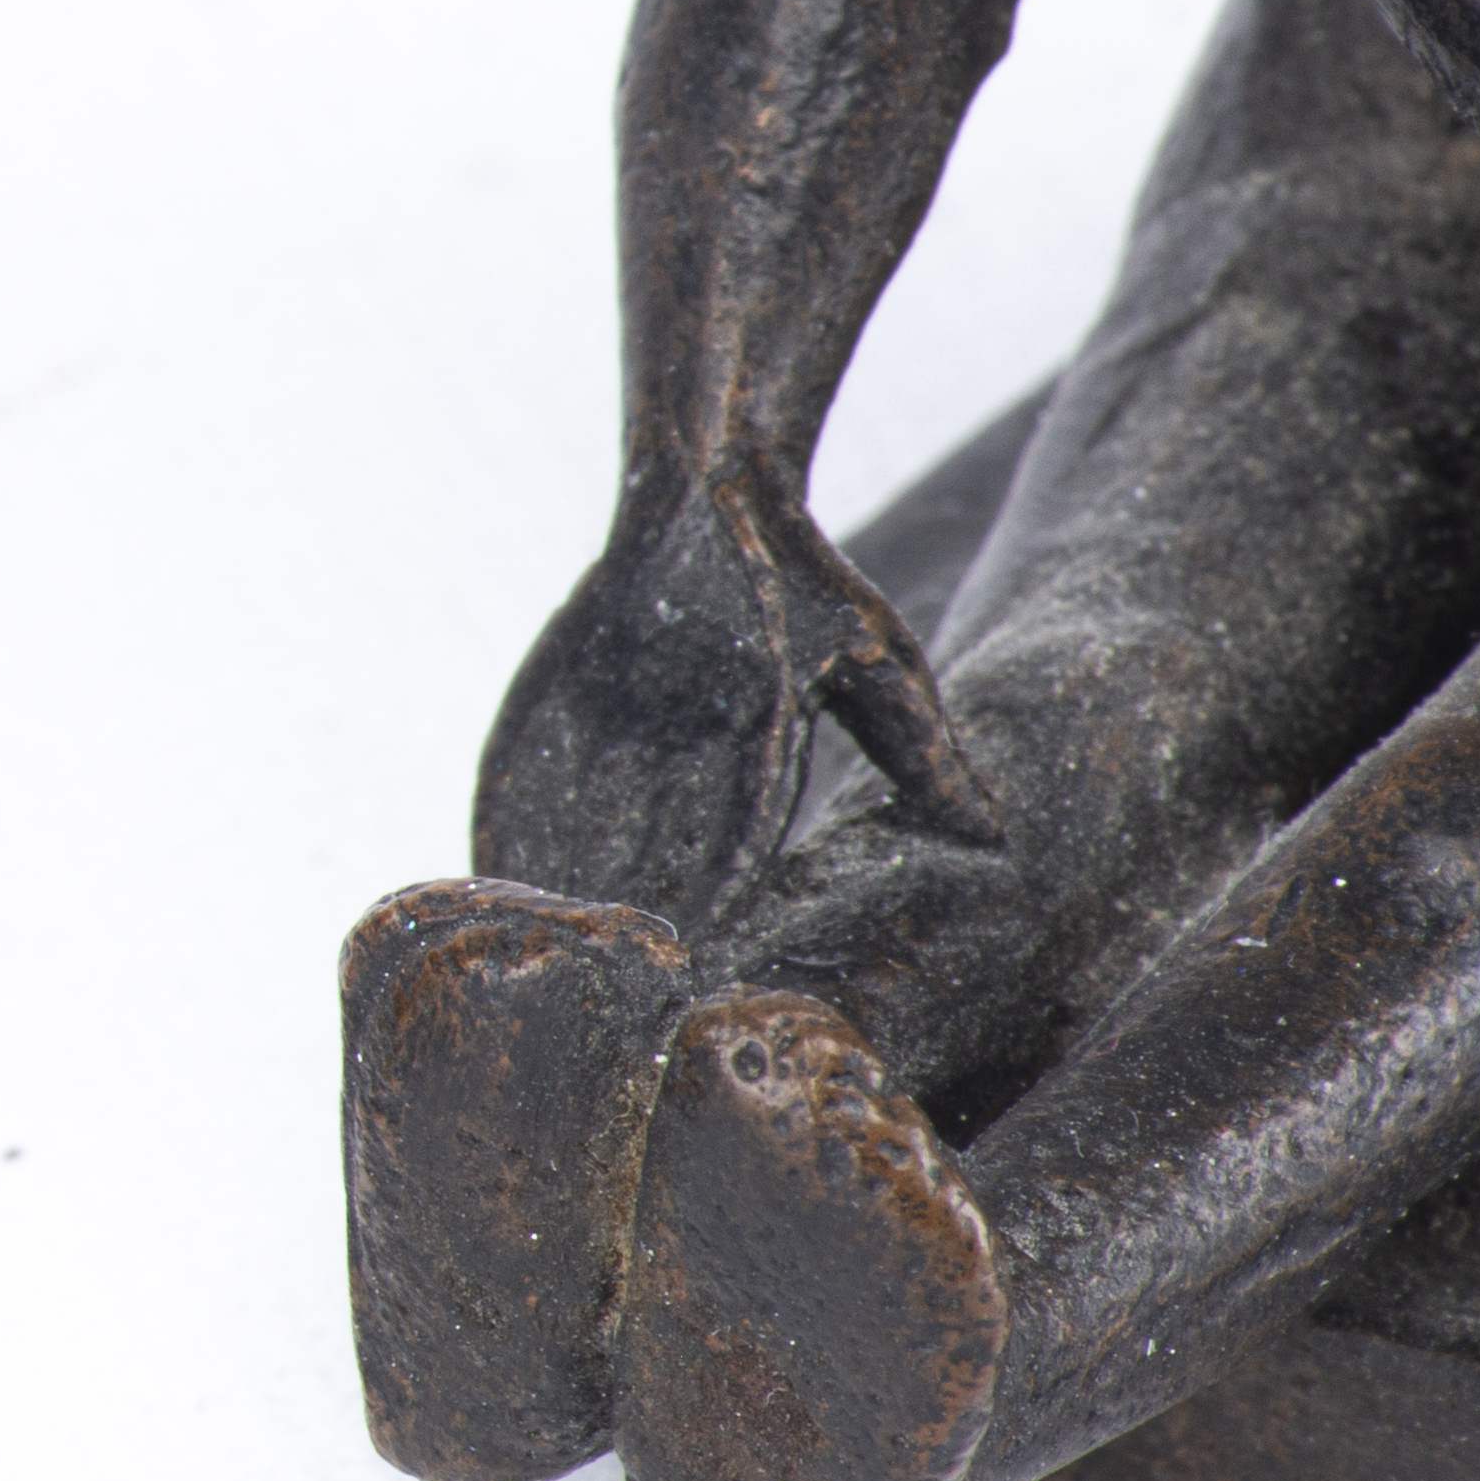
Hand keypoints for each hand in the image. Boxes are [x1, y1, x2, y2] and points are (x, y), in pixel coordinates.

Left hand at [471, 468, 993, 926]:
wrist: (705, 493)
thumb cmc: (800, 575)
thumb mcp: (872, 654)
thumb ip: (916, 743)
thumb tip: (988, 832)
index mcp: (746, 763)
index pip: (731, 851)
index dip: (717, 905)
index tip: (706, 963)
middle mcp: (669, 760)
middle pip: (646, 855)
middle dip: (633, 915)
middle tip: (614, 987)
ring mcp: (602, 735)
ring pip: (578, 828)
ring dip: (563, 887)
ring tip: (551, 956)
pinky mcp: (545, 703)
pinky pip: (520, 772)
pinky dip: (508, 819)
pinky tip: (490, 869)